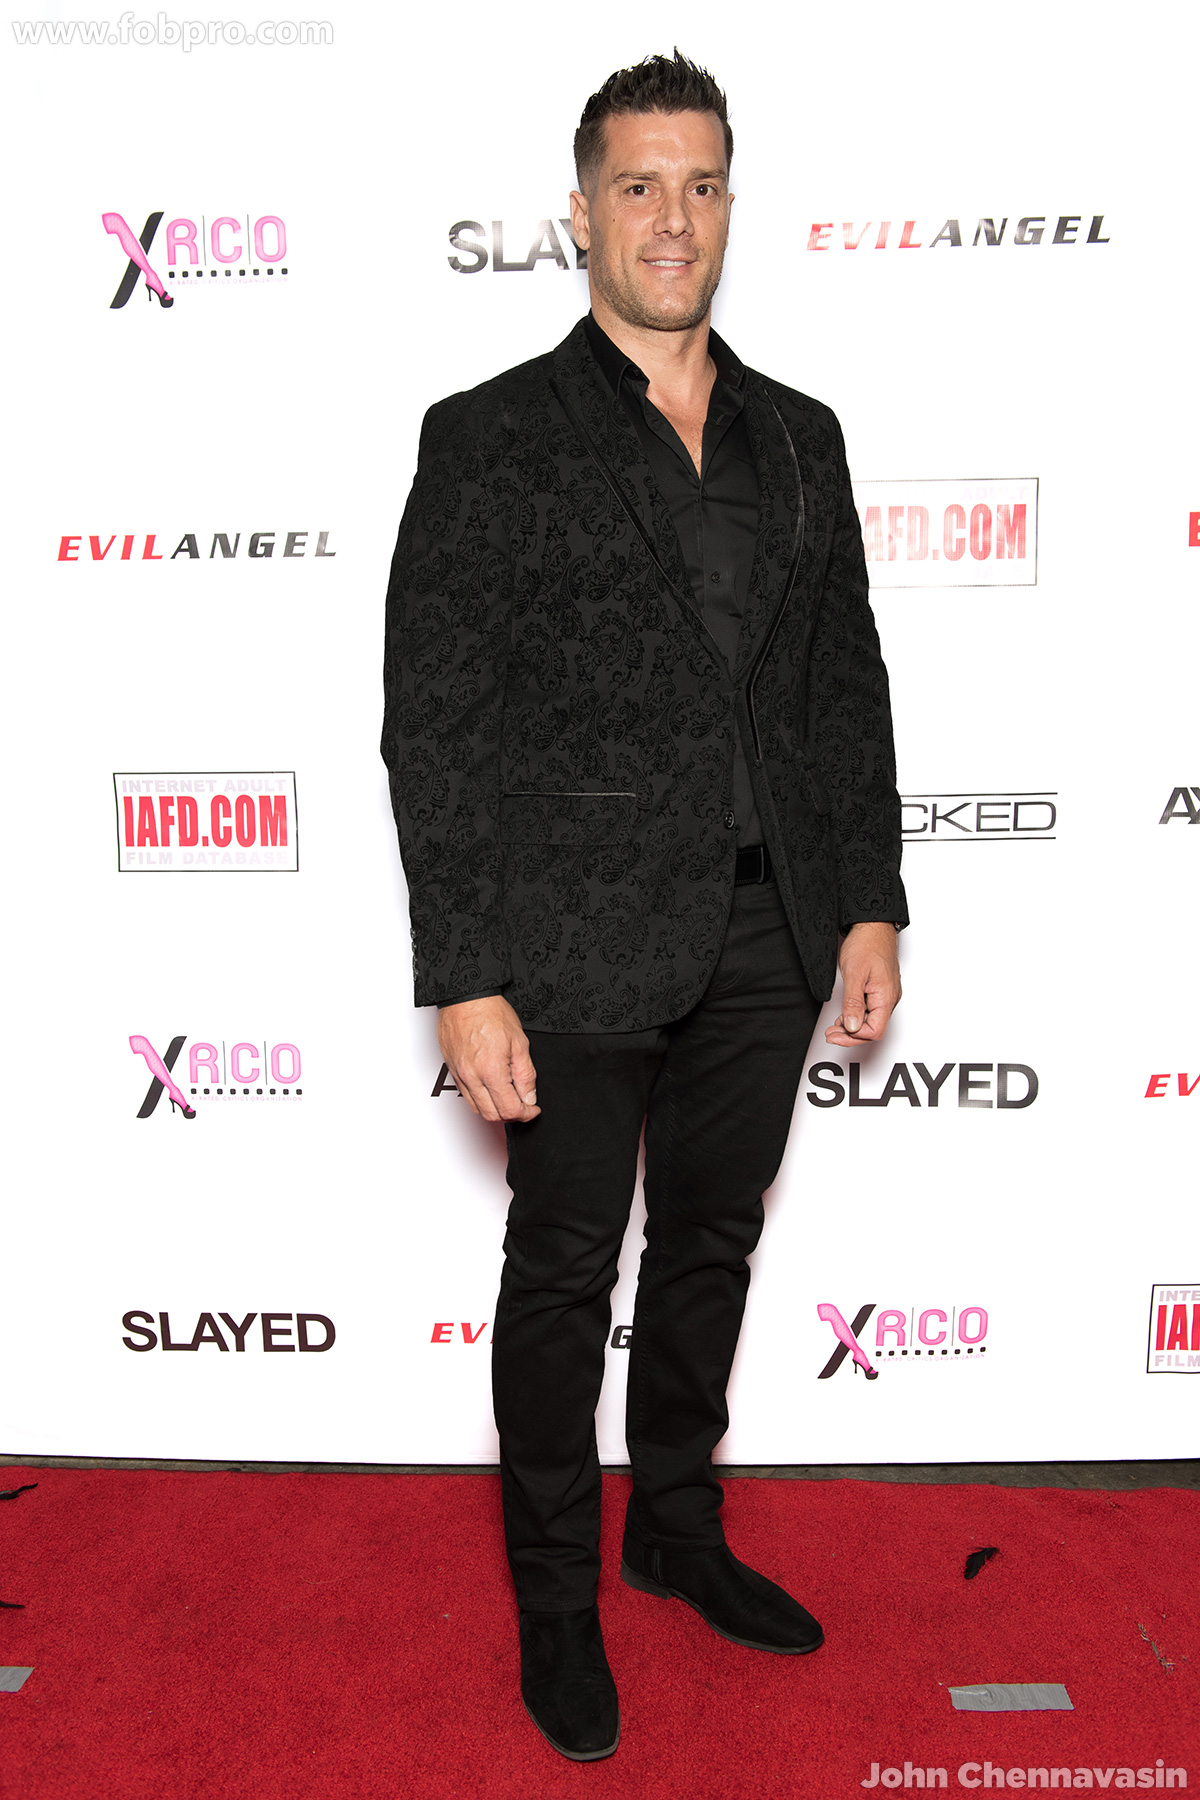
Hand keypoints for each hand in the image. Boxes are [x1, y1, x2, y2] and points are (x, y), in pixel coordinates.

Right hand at [437, 996, 539, 1122]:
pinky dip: (480, 1099)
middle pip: (492, 1115)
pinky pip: (466, 1095)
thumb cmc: (490, 1013)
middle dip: (511, 1115)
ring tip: (508, 1097)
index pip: (509, 1110)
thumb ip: (525, 1074)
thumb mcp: (519, 1042)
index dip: (526, 1114)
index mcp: (491, 1071)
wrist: (465, 997)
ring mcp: (459, 1075)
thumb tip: (529, 1097)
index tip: (533, 1108)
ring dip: (495, 1110)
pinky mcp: (452, 1070)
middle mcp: (472, 1077)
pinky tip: (491, 1088)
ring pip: (477, 1109)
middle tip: (523, 1105)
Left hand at [824, 923, 901, 1046]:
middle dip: (851, 1034)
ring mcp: (886, 994)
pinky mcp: (880, 989)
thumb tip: (853, 1026)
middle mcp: (889, 998)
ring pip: (871, 1020)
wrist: (872, 925)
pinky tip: (845, 1015)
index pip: (874, 1031)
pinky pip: (871, 1010)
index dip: (854, 1036)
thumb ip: (853, 1003)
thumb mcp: (854, 975)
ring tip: (835, 1026)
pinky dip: (857, 1015)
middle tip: (831, 1034)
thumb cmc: (866, 944)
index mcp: (886, 997)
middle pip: (873, 1028)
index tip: (836, 1034)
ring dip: (853, 1026)